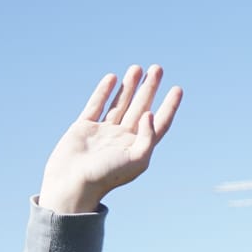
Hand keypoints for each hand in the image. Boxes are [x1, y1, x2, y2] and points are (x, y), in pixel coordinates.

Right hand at [37, 65, 183, 213]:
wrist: (73, 183)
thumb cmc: (107, 176)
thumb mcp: (136, 160)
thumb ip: (148, 137)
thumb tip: (150, 113)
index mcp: (138, 148)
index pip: (159, 123)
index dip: (169, 106)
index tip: (177, 88)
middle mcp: (123, 138)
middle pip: (141, 107)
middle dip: (150, 88)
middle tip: (158, 69)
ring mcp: (104, 132)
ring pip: (120, 104)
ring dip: (130, 86)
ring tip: (138, 68)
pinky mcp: (84, 127)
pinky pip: (96, 105)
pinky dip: (104, 92)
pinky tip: (113, 78)